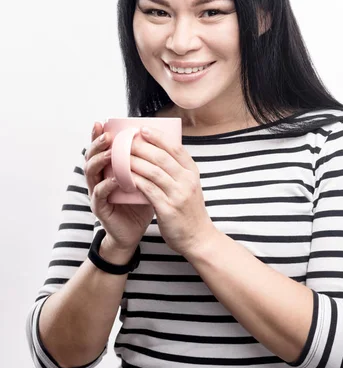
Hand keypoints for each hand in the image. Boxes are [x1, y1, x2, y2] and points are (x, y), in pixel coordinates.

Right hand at [84, 122, 154, 253]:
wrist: (135, 231)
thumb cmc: (140, 202)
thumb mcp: (144, 178)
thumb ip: (147, 162)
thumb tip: (163, 140)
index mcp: (107, 169)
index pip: (99, 149)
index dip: (97, 135)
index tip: (102, 122)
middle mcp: (98, 178)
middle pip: (90, 157)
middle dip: (96, 144)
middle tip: (106, 135)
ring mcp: (96, 193)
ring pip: (91, 173)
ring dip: (100, 161)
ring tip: (110, 153)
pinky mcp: (100, 208)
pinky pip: (99, 193)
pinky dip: (107, 185)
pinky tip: (115, 179)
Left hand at [126, 126, 217, 256]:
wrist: (198, 238)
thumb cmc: (189, 210)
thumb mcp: (190, 186)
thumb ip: (177, 170)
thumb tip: (159, 151)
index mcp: (192, 172)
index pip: (176, 148)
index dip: (158, 137)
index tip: (143, 129)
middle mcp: (187, 181)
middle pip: (162, 157)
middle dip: (141, 146)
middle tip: (126, 139)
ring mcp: (178, 195)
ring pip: (153, 171)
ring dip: (134, 161)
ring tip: (120, 155)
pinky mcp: (168, 209)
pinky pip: (148, 190)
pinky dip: (134, 180)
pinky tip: (123, 176)